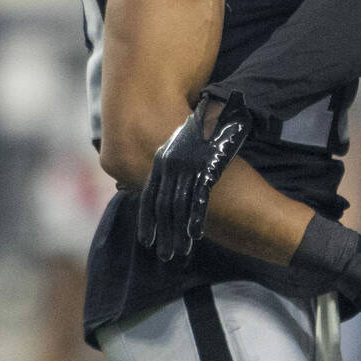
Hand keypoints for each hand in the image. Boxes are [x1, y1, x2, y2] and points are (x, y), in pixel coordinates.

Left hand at [137, 92, 251, 259]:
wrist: (214, 106)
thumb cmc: (201, 123)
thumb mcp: (183, 138)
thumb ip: (173, 156)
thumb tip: (159, 169)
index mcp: (163, 159)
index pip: (150, 194)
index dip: (148, 218)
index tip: (147, 239)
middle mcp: (169, 165)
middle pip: (162, 206)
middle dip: (162, 232)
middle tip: (162, 254)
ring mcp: (186, 168)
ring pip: (177, 207)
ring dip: (176, 232)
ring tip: (176, 252)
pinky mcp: (205, 169)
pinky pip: (198, 199)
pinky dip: (196, 219)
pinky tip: (195, 235)